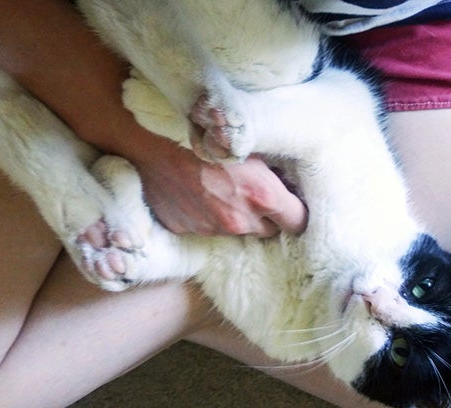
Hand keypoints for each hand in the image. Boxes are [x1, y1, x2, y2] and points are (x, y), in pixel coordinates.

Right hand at [134, 148, 307, 236]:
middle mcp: (240, 220)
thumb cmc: (205, 133)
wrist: (151, 142)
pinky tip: (199, 192)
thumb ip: (273, 169)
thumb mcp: (250, 143)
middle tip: (255, 191)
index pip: (299, 222)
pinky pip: (208, 227)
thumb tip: (288, 180)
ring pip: (238, 229)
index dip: (298, 211)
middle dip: (267, 215)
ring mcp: (213, 229)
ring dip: (236, 215)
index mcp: (262, 196)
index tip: (294, 203)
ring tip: (221, 187)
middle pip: (269, 230)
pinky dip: (208, 214)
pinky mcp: (189, 231)